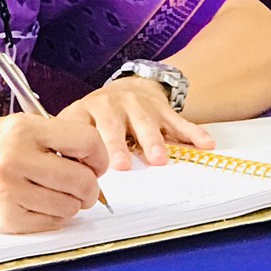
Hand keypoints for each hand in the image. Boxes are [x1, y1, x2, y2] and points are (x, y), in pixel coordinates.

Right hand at [0, 114, 109, 233]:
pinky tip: (42, 205)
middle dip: (90, 187)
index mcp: (21, 130)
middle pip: (81, 179)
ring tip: (58, 195)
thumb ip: (51, 137)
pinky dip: (54, 217)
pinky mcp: (5, 217)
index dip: (98, 156)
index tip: (96, 163)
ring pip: (69, 206)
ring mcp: (9, 191)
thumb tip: (93, 156)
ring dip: (72, 204)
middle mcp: (15, 158)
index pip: (85, 142)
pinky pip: (50, 222)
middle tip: (84, 186)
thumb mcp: (11, 127)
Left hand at [60, 77, 212, 171]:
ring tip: (159, 159)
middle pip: (112, 125)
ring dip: (153, 141)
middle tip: (123, 166)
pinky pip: (179, 122)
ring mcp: (138, 106)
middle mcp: (111, 106)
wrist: (128, 88)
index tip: (88, 170)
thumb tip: (65, 183)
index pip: (80, 129)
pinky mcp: (162, 109)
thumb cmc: (99, 116)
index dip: (83, 148)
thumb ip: (70, 150)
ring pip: (146, 123)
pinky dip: (193, 134)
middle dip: (117, 145)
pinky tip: (205, 144)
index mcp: (86, 112)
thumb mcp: (78, 125)